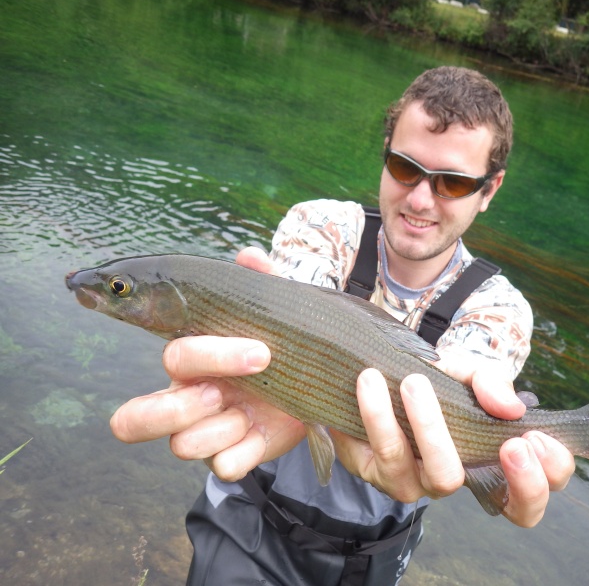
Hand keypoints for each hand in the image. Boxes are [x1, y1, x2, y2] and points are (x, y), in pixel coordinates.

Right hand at [109, 247, 306, 481]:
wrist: (318, 383)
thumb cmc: (283, 344)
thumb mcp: (276, 315)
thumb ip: (262, 285)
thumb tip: (250, 257)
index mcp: (194, 360)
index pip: (174, 358)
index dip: (210, 356)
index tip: (260, 353)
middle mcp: (188, 398)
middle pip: (133, 420)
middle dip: (178, 408)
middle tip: (222, 395)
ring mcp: (208, 431)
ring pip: (180, 446)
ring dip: (221, 429)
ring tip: (251, 414)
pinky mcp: (235, 455)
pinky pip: (221, 469)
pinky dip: (242, 455)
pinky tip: (260, 434)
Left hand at [331, 355, 573, 527]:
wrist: (382, 370)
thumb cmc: (439, 381)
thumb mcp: (470, 372)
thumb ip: (492, 383)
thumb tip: (511, 409)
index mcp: (490, 463)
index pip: (530, 497)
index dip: (542, 479)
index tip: (534, 439)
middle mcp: (457, 480)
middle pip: (502, 506)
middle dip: (516, 477)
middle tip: (512, 442)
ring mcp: (416, 484)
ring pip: (435, 475)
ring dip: (429, 425)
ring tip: (413, 381)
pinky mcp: (373, 473)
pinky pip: (380, 454)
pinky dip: (377, 416)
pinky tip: (371, 382)